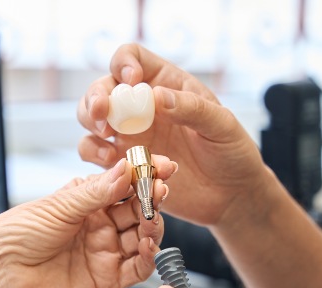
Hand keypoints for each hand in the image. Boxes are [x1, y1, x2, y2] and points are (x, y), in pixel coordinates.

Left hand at [0, 158, 174, 287]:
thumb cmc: (18, 233)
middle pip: (139, 211)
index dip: (146, 175)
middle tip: (161, 190)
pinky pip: (136, 269)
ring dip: (153, 227)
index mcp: (88, 201)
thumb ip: (96, 191)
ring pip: (143, 239)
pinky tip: (149, 246)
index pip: (126, 185)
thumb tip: (127, 169)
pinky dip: (148, 259)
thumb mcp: (59, 206)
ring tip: (152, 219)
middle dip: (152, 200)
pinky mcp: (105, 279)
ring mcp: (104, 252)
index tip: (164, 166)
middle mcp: (100, 225)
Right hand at [77, 44, 273, 226]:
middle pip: (100, 89)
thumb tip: (156, 96)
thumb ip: (191, 108)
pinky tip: (117, 166)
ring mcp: (129, 136)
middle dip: (94, 98)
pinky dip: (97, 157)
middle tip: (102, 115)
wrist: (231, 195)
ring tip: (108, 139)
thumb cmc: (232, 152)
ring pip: (90, 121)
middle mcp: (140, 107)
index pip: (130, 59)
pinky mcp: (123, 164)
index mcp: (164, 84)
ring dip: (90, 125)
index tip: (132, 81)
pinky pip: (95, 155)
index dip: (123, 64)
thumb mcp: (221, 125)